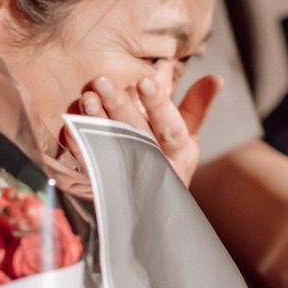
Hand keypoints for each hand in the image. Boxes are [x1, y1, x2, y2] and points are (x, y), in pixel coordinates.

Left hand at [80, 73, 221, 186]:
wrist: (151, 210)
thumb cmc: (169, 161)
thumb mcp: (187, 137)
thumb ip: (197, 107)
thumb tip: (216, 77)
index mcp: (177, 151)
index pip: (170, 127)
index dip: (159, 105)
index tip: (145, 80)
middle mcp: (154, 165)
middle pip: (136, 135)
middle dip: (119, 108)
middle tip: (102, 81)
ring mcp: (129, 176)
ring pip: (111, 148)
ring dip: (96, 123)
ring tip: (86, 98)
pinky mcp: (106, 183)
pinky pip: (90, 165)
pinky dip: (79, 145)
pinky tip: (71, 125)